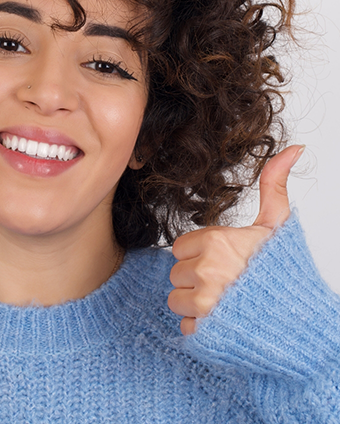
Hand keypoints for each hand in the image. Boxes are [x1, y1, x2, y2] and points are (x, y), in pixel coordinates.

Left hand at [168, 144, 304, 335]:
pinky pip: (185, 326)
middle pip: (176, 274)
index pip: (180, 248)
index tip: (223, 262)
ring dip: (196, 305)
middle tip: (227, 284)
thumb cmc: (285, 274)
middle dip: (196, 280)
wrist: (303, 324)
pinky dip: (201, 328)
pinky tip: (225, 322)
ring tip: (226, 303)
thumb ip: (274, 186)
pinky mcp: (206, 330)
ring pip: (177, 300)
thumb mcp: (278, 226)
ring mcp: (206, 302)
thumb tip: (293, 149)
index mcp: (218, 242)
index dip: (200, 256)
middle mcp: (208, 270)